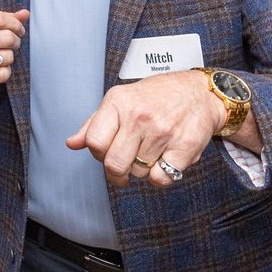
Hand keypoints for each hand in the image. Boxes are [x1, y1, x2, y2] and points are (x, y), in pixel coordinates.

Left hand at [67, 69, 221, 188]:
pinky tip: (163, 161)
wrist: (199, 93)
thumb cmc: (157, 97)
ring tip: (150, 153)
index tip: (106, 153)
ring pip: (138, 174)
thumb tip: (72, 143)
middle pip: (114, 164)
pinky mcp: (184, 147)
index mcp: (119, 102)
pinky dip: (160, 177)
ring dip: (141, 171)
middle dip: (117, 172)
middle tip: (125, 166)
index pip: (94, 142)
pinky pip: (160, 179)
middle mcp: (140, 116)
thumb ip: (95, 123)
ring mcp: (163, 132)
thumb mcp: (121, 100)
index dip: (98, 154)